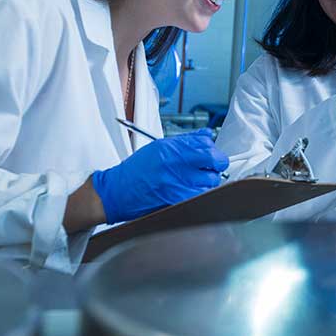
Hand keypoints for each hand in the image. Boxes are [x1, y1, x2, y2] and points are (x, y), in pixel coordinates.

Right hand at [91, 129, 228, 223]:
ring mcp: (177, 182)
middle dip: (217, 163)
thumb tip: (207, 135)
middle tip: (212, 167)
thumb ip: (185, 141)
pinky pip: (202, 195)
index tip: (210, 153)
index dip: (212, 148)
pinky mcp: (177, 199)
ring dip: (209, 180)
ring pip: (211, 180)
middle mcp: (175, 163)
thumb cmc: (136, 170)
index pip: (206, 143)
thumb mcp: (158, 147)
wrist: (118, 191)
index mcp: (170, 148)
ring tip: (198, 181)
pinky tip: (194, 191)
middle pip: (213, 160)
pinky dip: (202, 193)